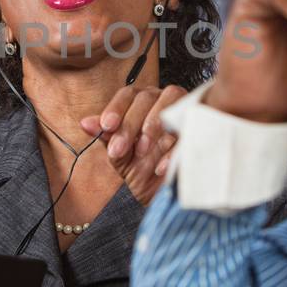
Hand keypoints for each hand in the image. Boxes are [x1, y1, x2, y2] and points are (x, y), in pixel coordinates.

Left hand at [80, 85, 187, 203]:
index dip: (116, 108)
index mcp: (141, 102)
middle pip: (146, 98)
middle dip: (130, 123)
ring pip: (170, 104)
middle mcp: (163, 100)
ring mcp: (184, 111)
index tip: (106, 126)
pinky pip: (188, 130)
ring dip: (153, 127)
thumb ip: (105, 136)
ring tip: (141, 153)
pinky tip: (160, 166)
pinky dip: (173, 148)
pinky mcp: (200, 129)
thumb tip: (85, 123)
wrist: (166, 191)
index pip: (128, 95)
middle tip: (119, 149)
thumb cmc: (141, 167)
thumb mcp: (120, 154)